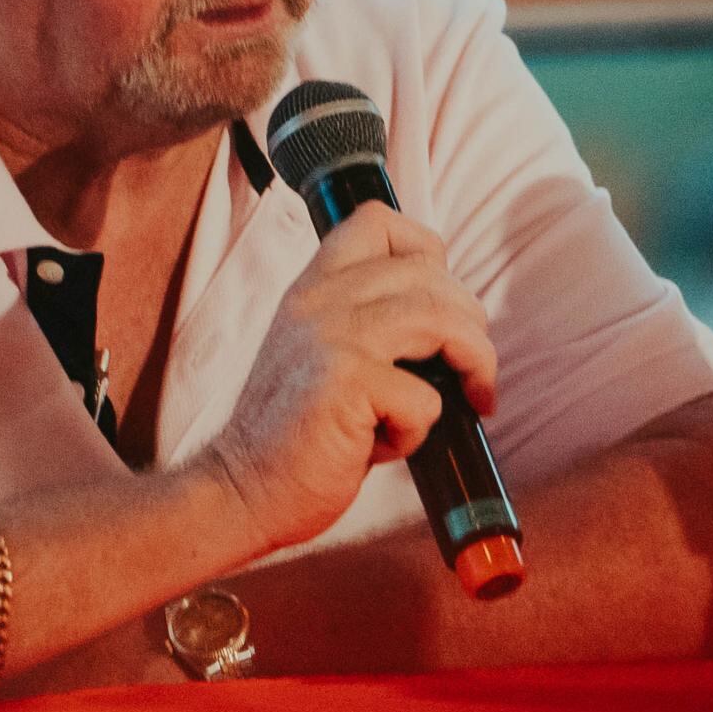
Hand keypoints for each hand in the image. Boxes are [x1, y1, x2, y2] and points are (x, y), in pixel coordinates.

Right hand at [202, 206, 497, 555]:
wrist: (241, 490)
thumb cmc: (296, 433)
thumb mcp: (322, 353)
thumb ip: (370, 321)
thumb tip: (453, 318)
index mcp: (313, 286)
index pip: (378, 222)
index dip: (428, 254)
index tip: (442, 307)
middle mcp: (319, 300)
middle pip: (431, 274)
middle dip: (470, 325)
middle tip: (469, 371)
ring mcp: (330, 338)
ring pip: (441, 321)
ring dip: (471, 365)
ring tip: (465, 399)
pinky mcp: (343, 385)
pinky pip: (425, 395)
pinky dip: (421, 428)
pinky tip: (387, 446)